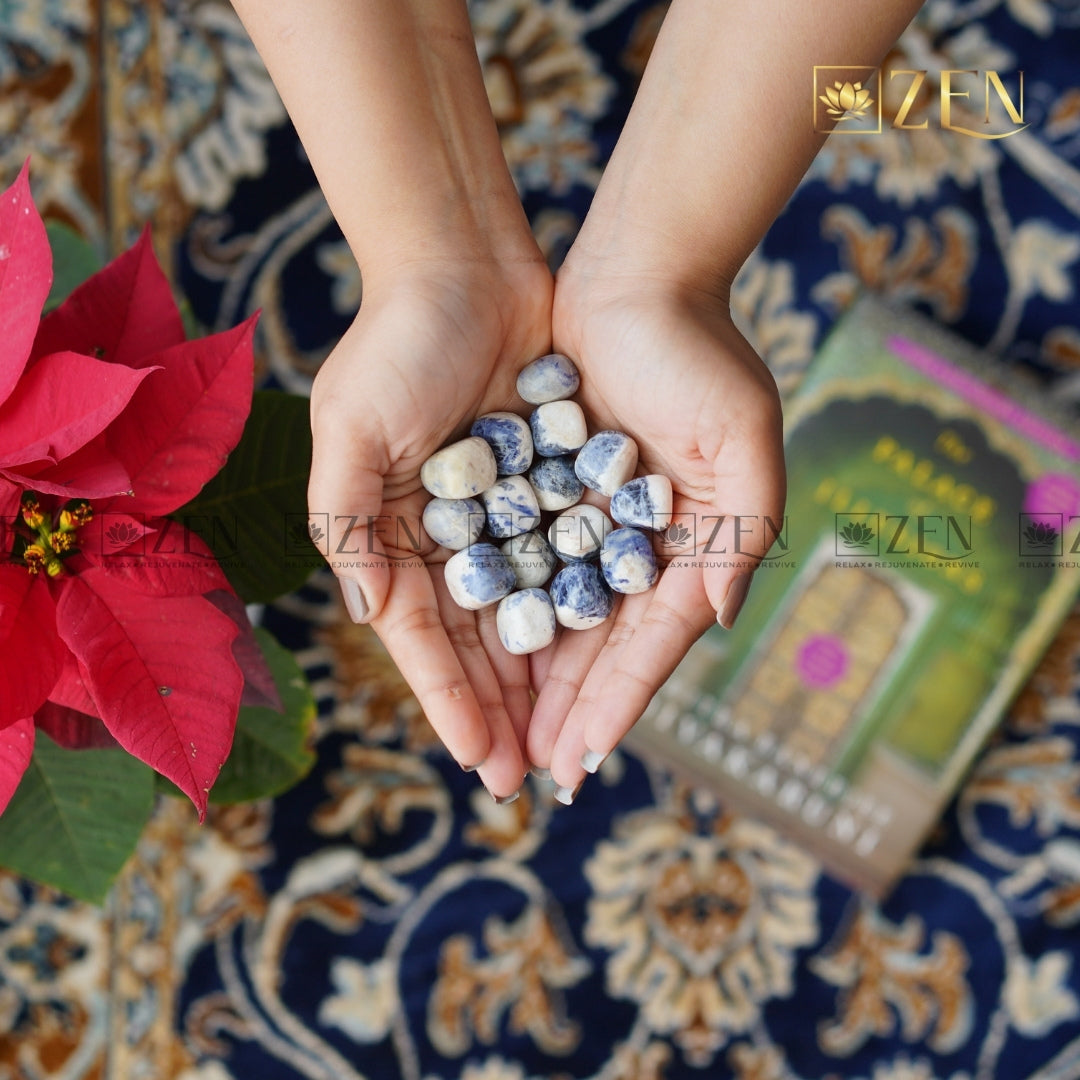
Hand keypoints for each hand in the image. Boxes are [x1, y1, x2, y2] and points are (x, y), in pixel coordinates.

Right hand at [309, 260, 552, 800]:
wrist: (466, 264)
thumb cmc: (398, 345)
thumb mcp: (351, 432)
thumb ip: (349, 525)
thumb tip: (374, 618)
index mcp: (392, 536)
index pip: (425, 639)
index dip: (451, 701)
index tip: (481, 763)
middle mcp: (447, 536)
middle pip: (479, 641)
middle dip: (502, 709)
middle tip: (530, 778)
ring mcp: (502, 514)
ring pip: (528, 614)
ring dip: (545, 678)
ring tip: (569, 739)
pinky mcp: (550, 484)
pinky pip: (570, 559)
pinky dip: (583, 608)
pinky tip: (603, 657)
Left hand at [526, 271, 785, 798]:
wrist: (638, 273)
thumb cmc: (698, 350)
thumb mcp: (744, 435)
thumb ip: (743, 531)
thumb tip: (716, 619)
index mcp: (693, 545)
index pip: (650, 642)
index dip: (618, 702)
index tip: (582, 759)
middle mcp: (642, 544)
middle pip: (599, 645)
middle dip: (568, 709)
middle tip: (530, 772)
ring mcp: (592, 520)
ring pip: (556, 616)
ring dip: (531, 677)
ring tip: (500, 735)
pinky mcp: (547, 488)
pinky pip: (523, 562)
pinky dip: (505, 609)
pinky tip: (478, 654)